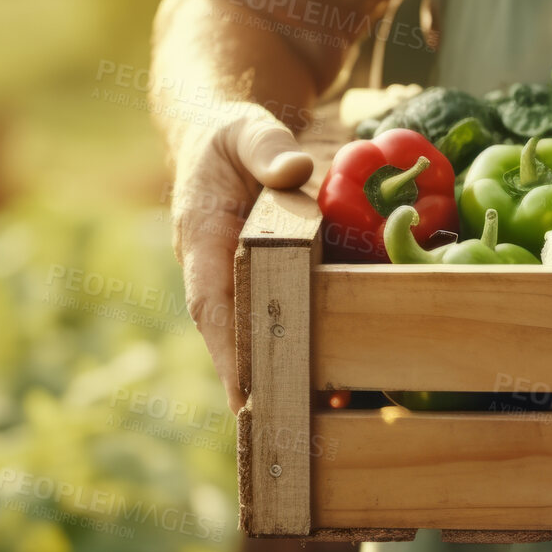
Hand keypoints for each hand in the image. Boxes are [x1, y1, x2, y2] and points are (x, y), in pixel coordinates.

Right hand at [169, 104, 312, 412]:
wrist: (225, 136)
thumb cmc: (233, 134)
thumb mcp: (247, 129)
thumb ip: (267, 145)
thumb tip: (296, 168)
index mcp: (203, 237)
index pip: (211, 300)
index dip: (227, 348)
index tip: (242, 395)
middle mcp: (218, 269)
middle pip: (238, 334)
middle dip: (263, 379)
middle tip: (295, 422)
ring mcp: (242, 279)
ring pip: (263, 333)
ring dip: (290, 374)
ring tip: (331, 415)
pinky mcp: (268, 279)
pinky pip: (285, 317)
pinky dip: (310, 346)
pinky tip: (348, 379)